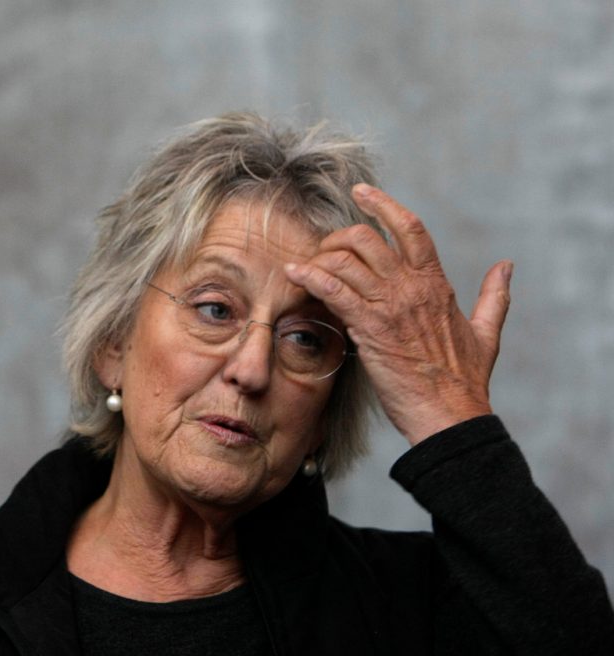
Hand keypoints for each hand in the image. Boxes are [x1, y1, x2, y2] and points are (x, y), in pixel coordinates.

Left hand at [284, 184, 512, 444]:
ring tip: (304, 266)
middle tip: (323, 250)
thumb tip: (506, 266)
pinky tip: (294, 273)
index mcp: (437, 284)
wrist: (450, 416)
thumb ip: (494, 295)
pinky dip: (310, 277)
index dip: (384, 205)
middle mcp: (412, 287)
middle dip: (338, 237)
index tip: (361, 192)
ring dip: (319, 258)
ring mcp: (390, 306)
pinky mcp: (370, 328)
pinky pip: (334, 290)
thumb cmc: (464, 380)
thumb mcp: (486, 332)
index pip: (411, 228)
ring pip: (346, 260)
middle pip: (367, 238)